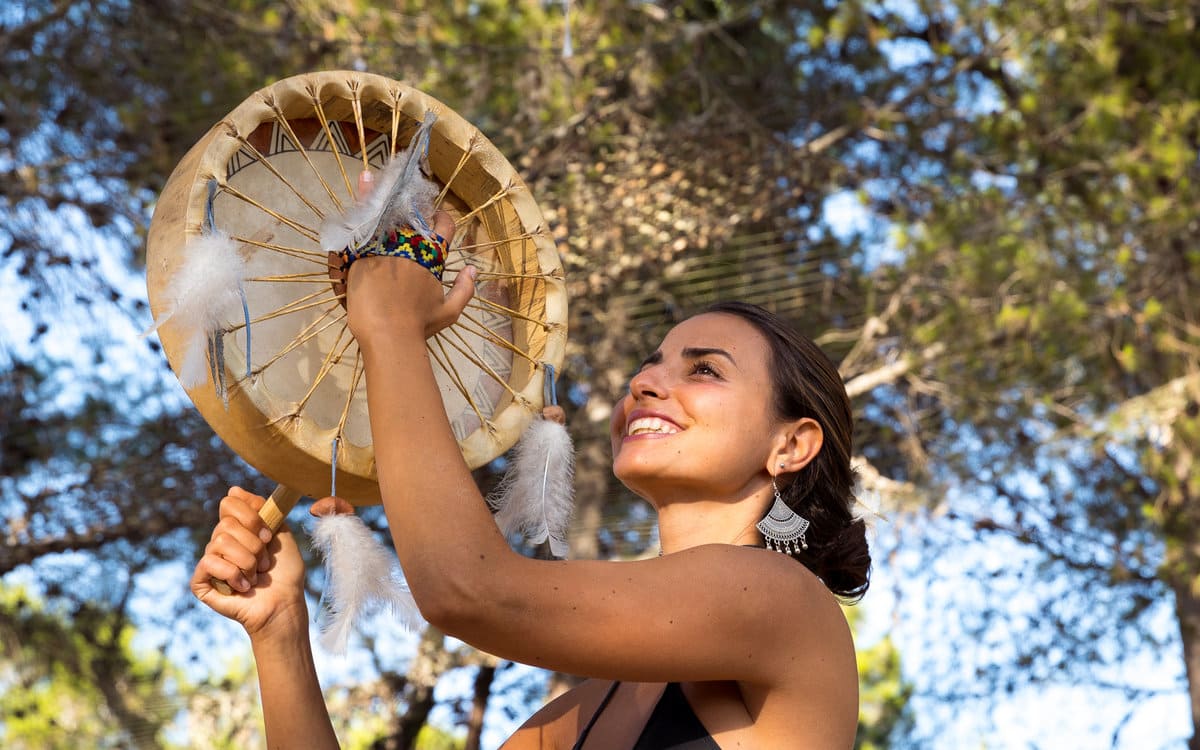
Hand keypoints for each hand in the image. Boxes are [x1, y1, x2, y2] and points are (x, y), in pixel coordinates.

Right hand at [191, 487, 307, 637]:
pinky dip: (232, 574)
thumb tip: (233, 489)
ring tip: (255, 576)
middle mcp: (220, 542)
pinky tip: (243, 586)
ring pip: (220, 541)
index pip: (229, 503)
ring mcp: (209, 562)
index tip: (267, 534)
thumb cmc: (285, 572)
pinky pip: (209, 562)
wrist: (284, 603)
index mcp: (238, 529)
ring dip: (247, 561)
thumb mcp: (279, 533)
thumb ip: (261, 509)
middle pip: (226, 523)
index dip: (251, 516)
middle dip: (253, 544)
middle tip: (264, 562)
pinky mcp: (200, 582)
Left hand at [344, 169, 475, 345]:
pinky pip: (365, 221)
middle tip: (405, 195)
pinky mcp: (363, 250)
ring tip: (376, 176)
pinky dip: (364, 203)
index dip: (442, 217)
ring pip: (388, 211)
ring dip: (384, 193)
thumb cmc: (418, 327)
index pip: (445, 225)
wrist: (387, 335)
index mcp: (433, 256)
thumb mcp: (450, 312)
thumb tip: (473, 269)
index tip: (437, 216)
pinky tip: (364, 183)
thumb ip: (465, 289)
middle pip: (415, 213)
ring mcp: (386, 246)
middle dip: (412, 203)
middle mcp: (411, 245)